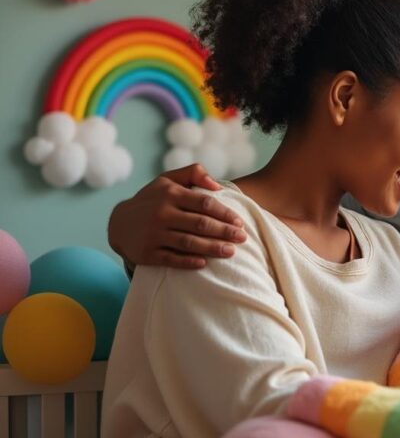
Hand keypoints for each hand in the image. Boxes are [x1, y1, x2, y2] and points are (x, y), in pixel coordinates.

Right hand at [108, 164, 246, 269]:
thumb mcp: (168, 180)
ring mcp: (153, 234)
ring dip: (212, 248)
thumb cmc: (153, 199)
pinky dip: (189, 262)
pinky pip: (172, 259)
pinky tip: (205, 263)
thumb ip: (193, 173)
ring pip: (189, 243)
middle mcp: (161, 213)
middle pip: (200, 224)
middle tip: (243, 238)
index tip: (240, 222)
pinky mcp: (146, 253)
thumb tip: (217, 186)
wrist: (118, 223)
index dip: (225, 213)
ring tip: (231, 251)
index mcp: (170, 194)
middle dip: (224, 232)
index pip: (204, 203)